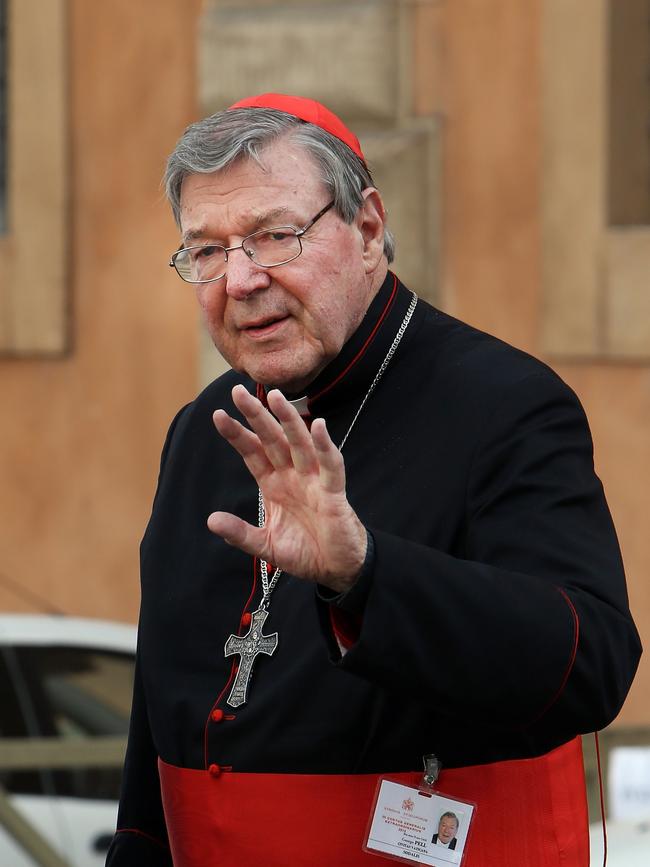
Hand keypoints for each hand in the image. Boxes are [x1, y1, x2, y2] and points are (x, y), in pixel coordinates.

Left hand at [207, 385, 366, 591]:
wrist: (335, 568)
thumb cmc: (304, 552)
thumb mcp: (265, 545)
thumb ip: (240, 534)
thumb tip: (211, 520)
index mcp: (273, 484)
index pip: (252, 452)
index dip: (237, 434)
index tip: (218, 415)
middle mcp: (292, 475)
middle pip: (272, 439)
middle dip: (256, 415)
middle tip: (238, 391)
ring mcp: (313, 480)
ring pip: (299, 443)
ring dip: (288, 420)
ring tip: (275, 397)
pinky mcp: (333, 491)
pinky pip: (330, 464)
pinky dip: (325, 446)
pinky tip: (318, 426)